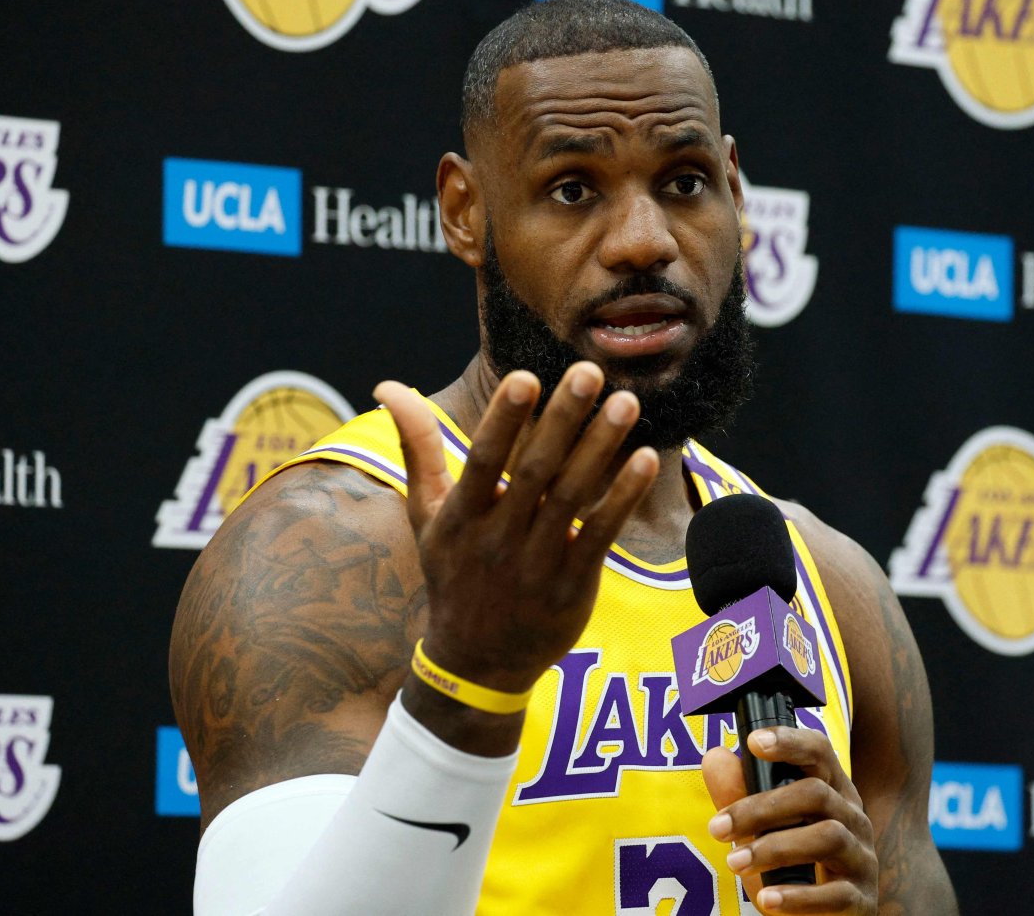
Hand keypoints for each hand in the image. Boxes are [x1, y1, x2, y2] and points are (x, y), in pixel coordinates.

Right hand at [373, 363, 657, 693]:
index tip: (526, 376)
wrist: (476, 662)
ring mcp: (536, 564)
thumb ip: (416, 446)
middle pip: (534, 470)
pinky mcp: (572, 584)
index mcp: (460, 517)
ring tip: (626, 403)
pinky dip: (622, 497)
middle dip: (562, 419)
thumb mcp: (425, 514)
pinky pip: (600, 534)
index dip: (503, 419)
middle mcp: (497, 538)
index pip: (482, 460)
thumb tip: (387, 386)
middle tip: (589, 371)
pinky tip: (646, 459)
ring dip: (601, 448)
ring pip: (572, 497)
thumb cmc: (452, 572)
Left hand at [703, 727, 878, 913]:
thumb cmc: (792, 867)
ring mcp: (861, 859)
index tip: (753, 742)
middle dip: (761, 808)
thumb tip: (715, 757)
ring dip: (775, 849)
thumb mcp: (761, 829)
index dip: (790, 742)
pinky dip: (798, 897)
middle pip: (816, 794)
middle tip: (717, 827)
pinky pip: (836, 894)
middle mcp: (853, 818)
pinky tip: (767, 899)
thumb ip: (738, 794)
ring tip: (734, 863)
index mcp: (832, 791)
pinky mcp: (860, 899)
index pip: (819, 752)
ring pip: (827, 837)